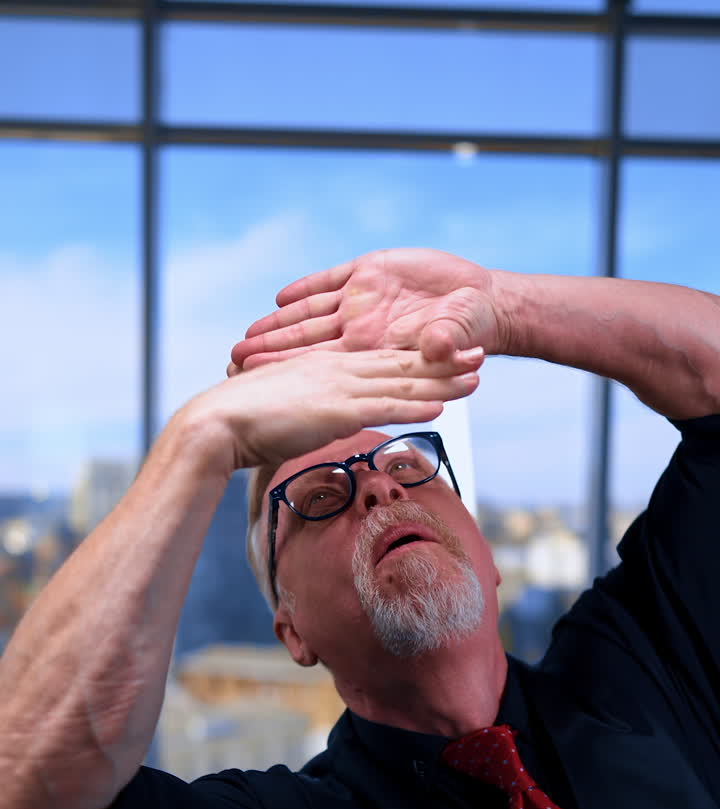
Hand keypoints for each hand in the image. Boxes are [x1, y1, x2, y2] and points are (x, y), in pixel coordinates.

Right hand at [177, 345, 484, 472]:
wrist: (218, 425)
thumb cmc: (245, 425)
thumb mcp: (289, 415)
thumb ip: (312, 415)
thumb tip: (324, 426)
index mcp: (327, 369)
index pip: (382, 362)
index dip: (419, 357)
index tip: (449, 355)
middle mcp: (338, 370)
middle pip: (401, 364)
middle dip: (444, 362)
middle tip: (480, 356)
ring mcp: (338, 388)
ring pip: (401, 381)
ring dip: (442, 381)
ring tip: (477, 378)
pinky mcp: (334, 409)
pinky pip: (382, 405)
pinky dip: (412, 404)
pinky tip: (440, 405)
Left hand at [229, 248, 504, 372]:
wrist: (479, 304)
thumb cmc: (468, 330)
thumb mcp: (456, 335)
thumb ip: (442, 342)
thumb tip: (434, 347)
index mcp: (373, 348)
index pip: (321, 362)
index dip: (288, 368)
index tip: (255, 377)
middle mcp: (359, 328)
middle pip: (303, 342)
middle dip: (268, 351)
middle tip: (233, 361)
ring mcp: (360, 300)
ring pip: (308, 314)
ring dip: (278, 326)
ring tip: (246, 338)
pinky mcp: (368, 271)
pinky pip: (330, 281)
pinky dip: (306, 288)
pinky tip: (281, 297)